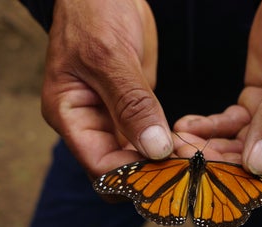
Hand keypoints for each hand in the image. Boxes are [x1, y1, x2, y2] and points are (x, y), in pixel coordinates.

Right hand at [42, 0, 172, 176]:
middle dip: (149, 175)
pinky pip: (149, 138)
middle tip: (185, 172)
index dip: (132, 175)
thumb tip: (154, 149)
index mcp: (69, 114)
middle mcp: (90, 123)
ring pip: (136, 158)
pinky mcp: (133, 109)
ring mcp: (112, 117)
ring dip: (162, 164)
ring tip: (192, 162)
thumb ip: (131, 103)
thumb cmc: (95, 14)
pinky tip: (188, 146)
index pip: (99, 165)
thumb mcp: (110, 56)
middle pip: (118, 169)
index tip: (168, 172)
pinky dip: (167, 146)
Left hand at [176, 0, 261, 177]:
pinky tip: (188, 125)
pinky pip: (233, 121)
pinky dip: (211, 126)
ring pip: (243, 142)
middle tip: (186, 160)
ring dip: (212, 145)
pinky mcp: (259, 100)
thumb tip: (260, 165)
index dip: (253, 173)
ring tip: (180, 144)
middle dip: (225, 160)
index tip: (216, 177)